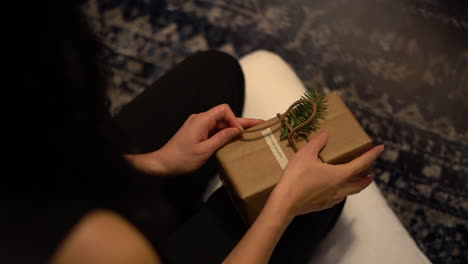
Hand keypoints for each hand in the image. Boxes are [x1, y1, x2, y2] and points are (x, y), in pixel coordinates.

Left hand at [125, 104, 263, 175]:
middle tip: (258, 125)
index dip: (235, 119)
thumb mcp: (205, 150)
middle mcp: (200, 119)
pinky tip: (233, 139)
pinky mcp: (196, 132)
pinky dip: (223, 133)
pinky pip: (213, 129)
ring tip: (249, 133)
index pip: (223, 110)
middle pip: (223, 116)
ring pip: (220, 123)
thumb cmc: (181, 159)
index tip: (239, 132)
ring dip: (232, 129)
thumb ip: (222, 138)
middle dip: (239, 122)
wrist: (163, 163)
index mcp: (201, 120)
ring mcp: (197, 125)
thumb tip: (236, 130)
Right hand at [270, 130, 383, 217]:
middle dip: (367, 175)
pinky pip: (340, 197)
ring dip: (358, 184)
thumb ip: (317, 142)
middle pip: (361, 182)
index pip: (361, 163)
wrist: (285, 202)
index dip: (372, 155)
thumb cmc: (297, 177)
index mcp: (340, 174)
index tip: (380, 148)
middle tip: (371, 169)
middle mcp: (340, 188)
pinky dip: (344, 191)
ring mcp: (333, 198)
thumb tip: (326, 133)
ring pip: (351, 191)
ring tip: (359, 180)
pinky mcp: (324, 205)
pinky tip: (337, 189)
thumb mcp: (305, 154)